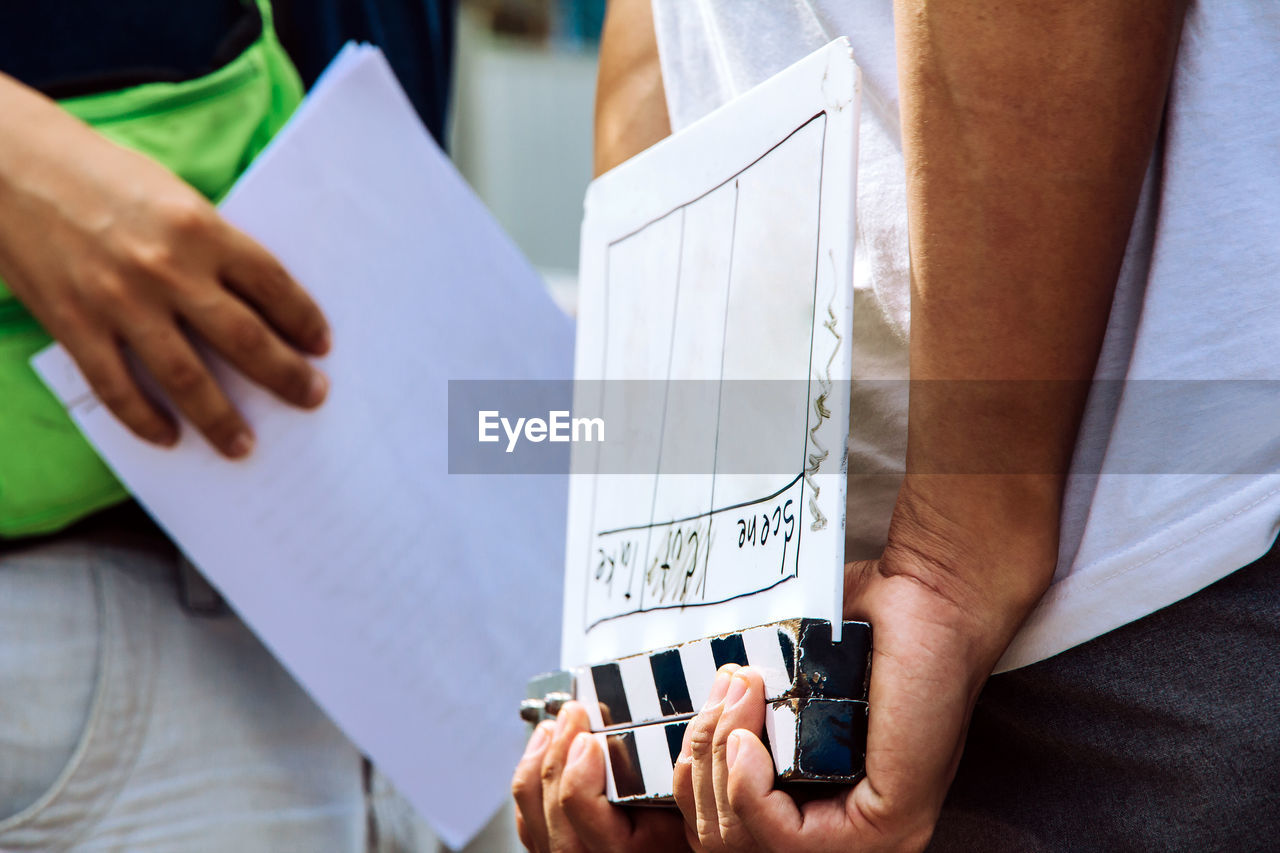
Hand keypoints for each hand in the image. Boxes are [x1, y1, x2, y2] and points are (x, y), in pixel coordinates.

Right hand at [0, 75, 329, 456]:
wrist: (8, 163)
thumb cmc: (99, 175)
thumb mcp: (172, 196)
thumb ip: (211, 247)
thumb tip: (257, 303)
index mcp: (200, 228)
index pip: (273, 285)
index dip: (303, 320)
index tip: (321, 347)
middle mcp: (167, 268)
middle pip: (244, 339)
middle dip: (285, 376)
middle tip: (311, 398)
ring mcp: (119, 302)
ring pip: (188, 378)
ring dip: (222, 419)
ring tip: (244, 445)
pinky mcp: (75, 324)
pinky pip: (119, 388)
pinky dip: (146, 420)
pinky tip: (170, 437)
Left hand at [512, 701, 689, 852]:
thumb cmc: (685, 843)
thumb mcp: (686, 813)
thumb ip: (663, 779)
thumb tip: (633, 734)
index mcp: (625, 851)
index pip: (578, 804)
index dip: (578, 765)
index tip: (589, 736)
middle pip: (550, 806)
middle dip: (556, 751)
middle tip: (571, 715)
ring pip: (531, 816)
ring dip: (536, 764)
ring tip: (551, 730)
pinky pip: (530, 827)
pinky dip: (530, 789)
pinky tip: (540, 759)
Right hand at [674, 537, 1039, 852]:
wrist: (929, 598)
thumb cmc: (859, 630)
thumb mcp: (775, 683)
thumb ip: (733, 713)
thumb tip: (663, 721)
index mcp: (812, 808)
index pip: (721, 830)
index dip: (687, 783)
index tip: (687, 719)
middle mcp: (839, 834)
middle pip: (720, 840)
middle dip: (698, 763)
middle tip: (722, 694)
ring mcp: (868, 838)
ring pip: (744, 841)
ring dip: (721, 761)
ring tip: (738, 697)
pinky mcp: (888, 825)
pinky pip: (784, 838)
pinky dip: (746, 788)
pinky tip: (747, 739)